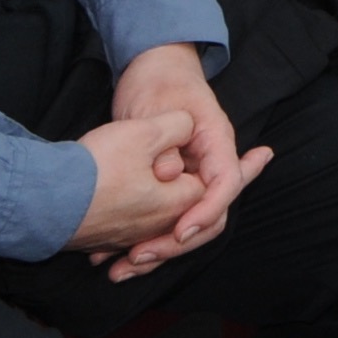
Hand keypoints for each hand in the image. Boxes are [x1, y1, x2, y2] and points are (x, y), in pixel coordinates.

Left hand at [79, 43, 266, 278]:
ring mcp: (190, 176)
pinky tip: (111, 256)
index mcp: (216, 142)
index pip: (225, 183)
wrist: (152, 69)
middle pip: (208, 214)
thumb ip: (167, 141)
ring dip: (155, 249)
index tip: (180, 232)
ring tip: (119, 268)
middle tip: (137, 257)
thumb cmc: (159, 81)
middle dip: (174, 242)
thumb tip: (168, 174)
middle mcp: (208, 165)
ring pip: (185, 223)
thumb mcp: (160, 106)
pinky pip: (163, 218)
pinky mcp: (169, 185)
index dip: (206, 211)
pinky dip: (141, 237)